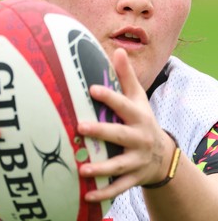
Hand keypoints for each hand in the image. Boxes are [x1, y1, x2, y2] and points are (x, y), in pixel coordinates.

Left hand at [78, 48, 173, 201]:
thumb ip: (127, 76)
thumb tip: (118, 49)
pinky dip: (105, 191)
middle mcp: (139, 138)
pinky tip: (88, 194)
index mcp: (138, 116)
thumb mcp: (138, 98)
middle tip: (80, 127)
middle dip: (102, 132)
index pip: (123, 105)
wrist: (163, 155)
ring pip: (119, 165)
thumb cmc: (143, 120)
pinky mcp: (134, 177)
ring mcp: (137, 160)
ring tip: (82, 168)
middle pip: (120, 135)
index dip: (109, 97)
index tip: (91, 89)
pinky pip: (119, 187)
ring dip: (101, 168)